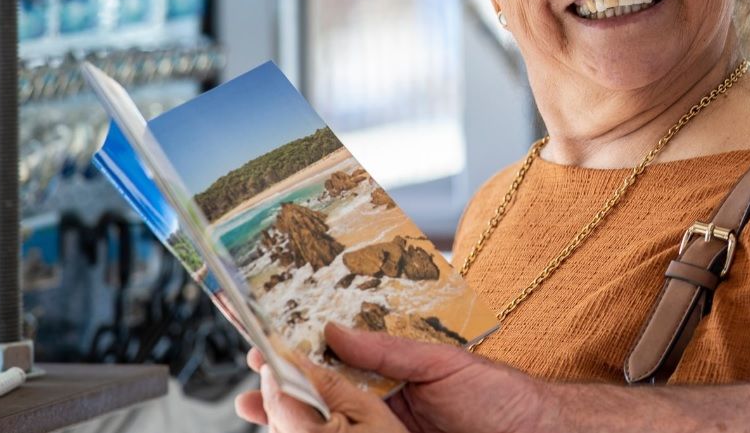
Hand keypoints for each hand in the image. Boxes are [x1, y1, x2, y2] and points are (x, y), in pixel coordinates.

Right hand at [238, 323, 545, 432]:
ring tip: (255, 406)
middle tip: (249, 378)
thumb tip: (333, 328)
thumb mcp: (443, 362)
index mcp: (393, 375)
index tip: (264, 342)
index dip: (300, 351)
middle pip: (319, 396)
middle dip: (279, 389)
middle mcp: (381, 406)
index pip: (337, 359)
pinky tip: (290, 431)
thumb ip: (388, 347)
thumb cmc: (500, 395)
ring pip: (324, 427)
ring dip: (286, 418)